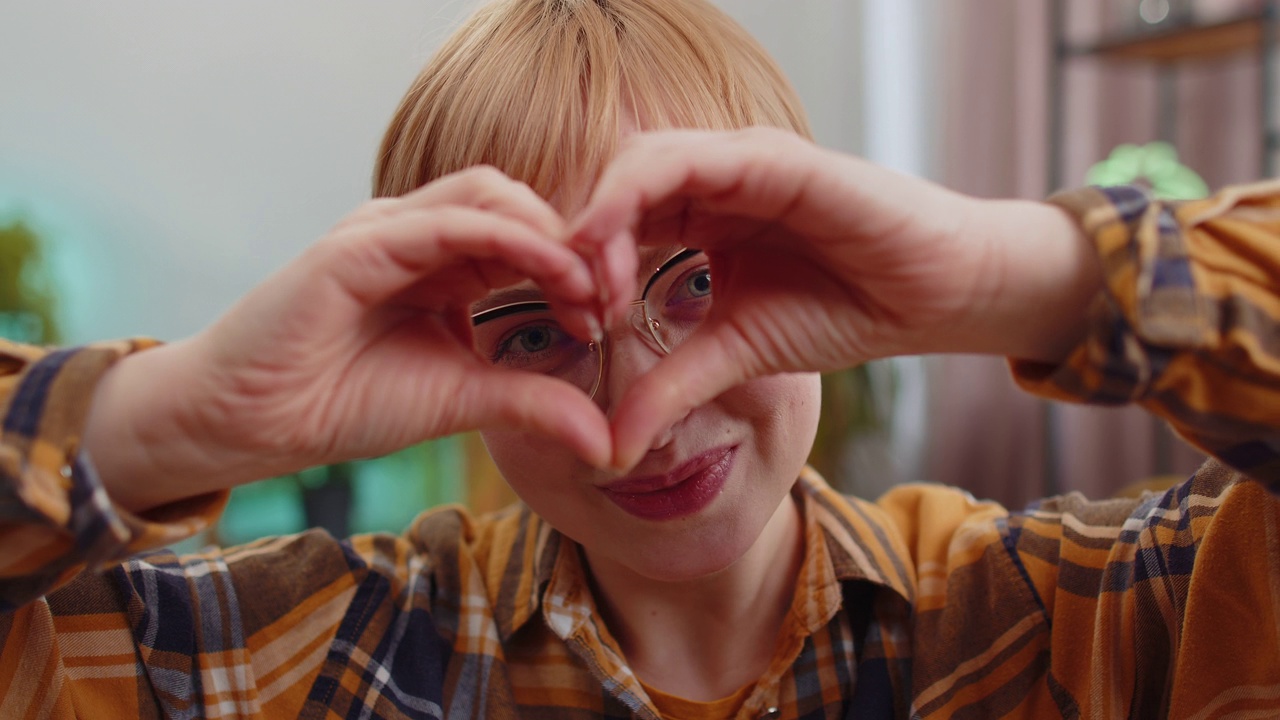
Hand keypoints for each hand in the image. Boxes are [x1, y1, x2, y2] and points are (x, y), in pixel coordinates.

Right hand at [87, 167, 609, 510]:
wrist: (252, 422)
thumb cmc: (344, 403)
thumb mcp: (460, 401)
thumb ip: (531, 403)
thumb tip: (606, 442)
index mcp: (443, 263)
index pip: (525, 234)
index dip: (575, 264)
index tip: (612, 316)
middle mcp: (417, 235)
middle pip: (515, 202)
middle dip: (573, 243)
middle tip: (611, 298)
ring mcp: (386, 232)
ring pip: (488, 196)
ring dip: (549, 235)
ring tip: (587, 288)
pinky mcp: (358, 244)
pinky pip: (447, 222)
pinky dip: (509, 240)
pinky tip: (552, 275)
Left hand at [572, 128, 1099, 469]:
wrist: (934, 297)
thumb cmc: (844, 310)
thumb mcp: (736, 355)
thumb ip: (670, 387)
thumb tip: (610, 450)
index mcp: (701, 212)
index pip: (615, 220)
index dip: (580, 266)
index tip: (570, 324)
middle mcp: (715, 176)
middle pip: (615, 186)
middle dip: (579, 243)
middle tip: (568, 305)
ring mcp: (743, 159)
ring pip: (640, 161)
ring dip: (601, 219)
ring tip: (593, 287)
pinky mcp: (774, 157)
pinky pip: (689, 159)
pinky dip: (639, 196)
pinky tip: (620, 252)